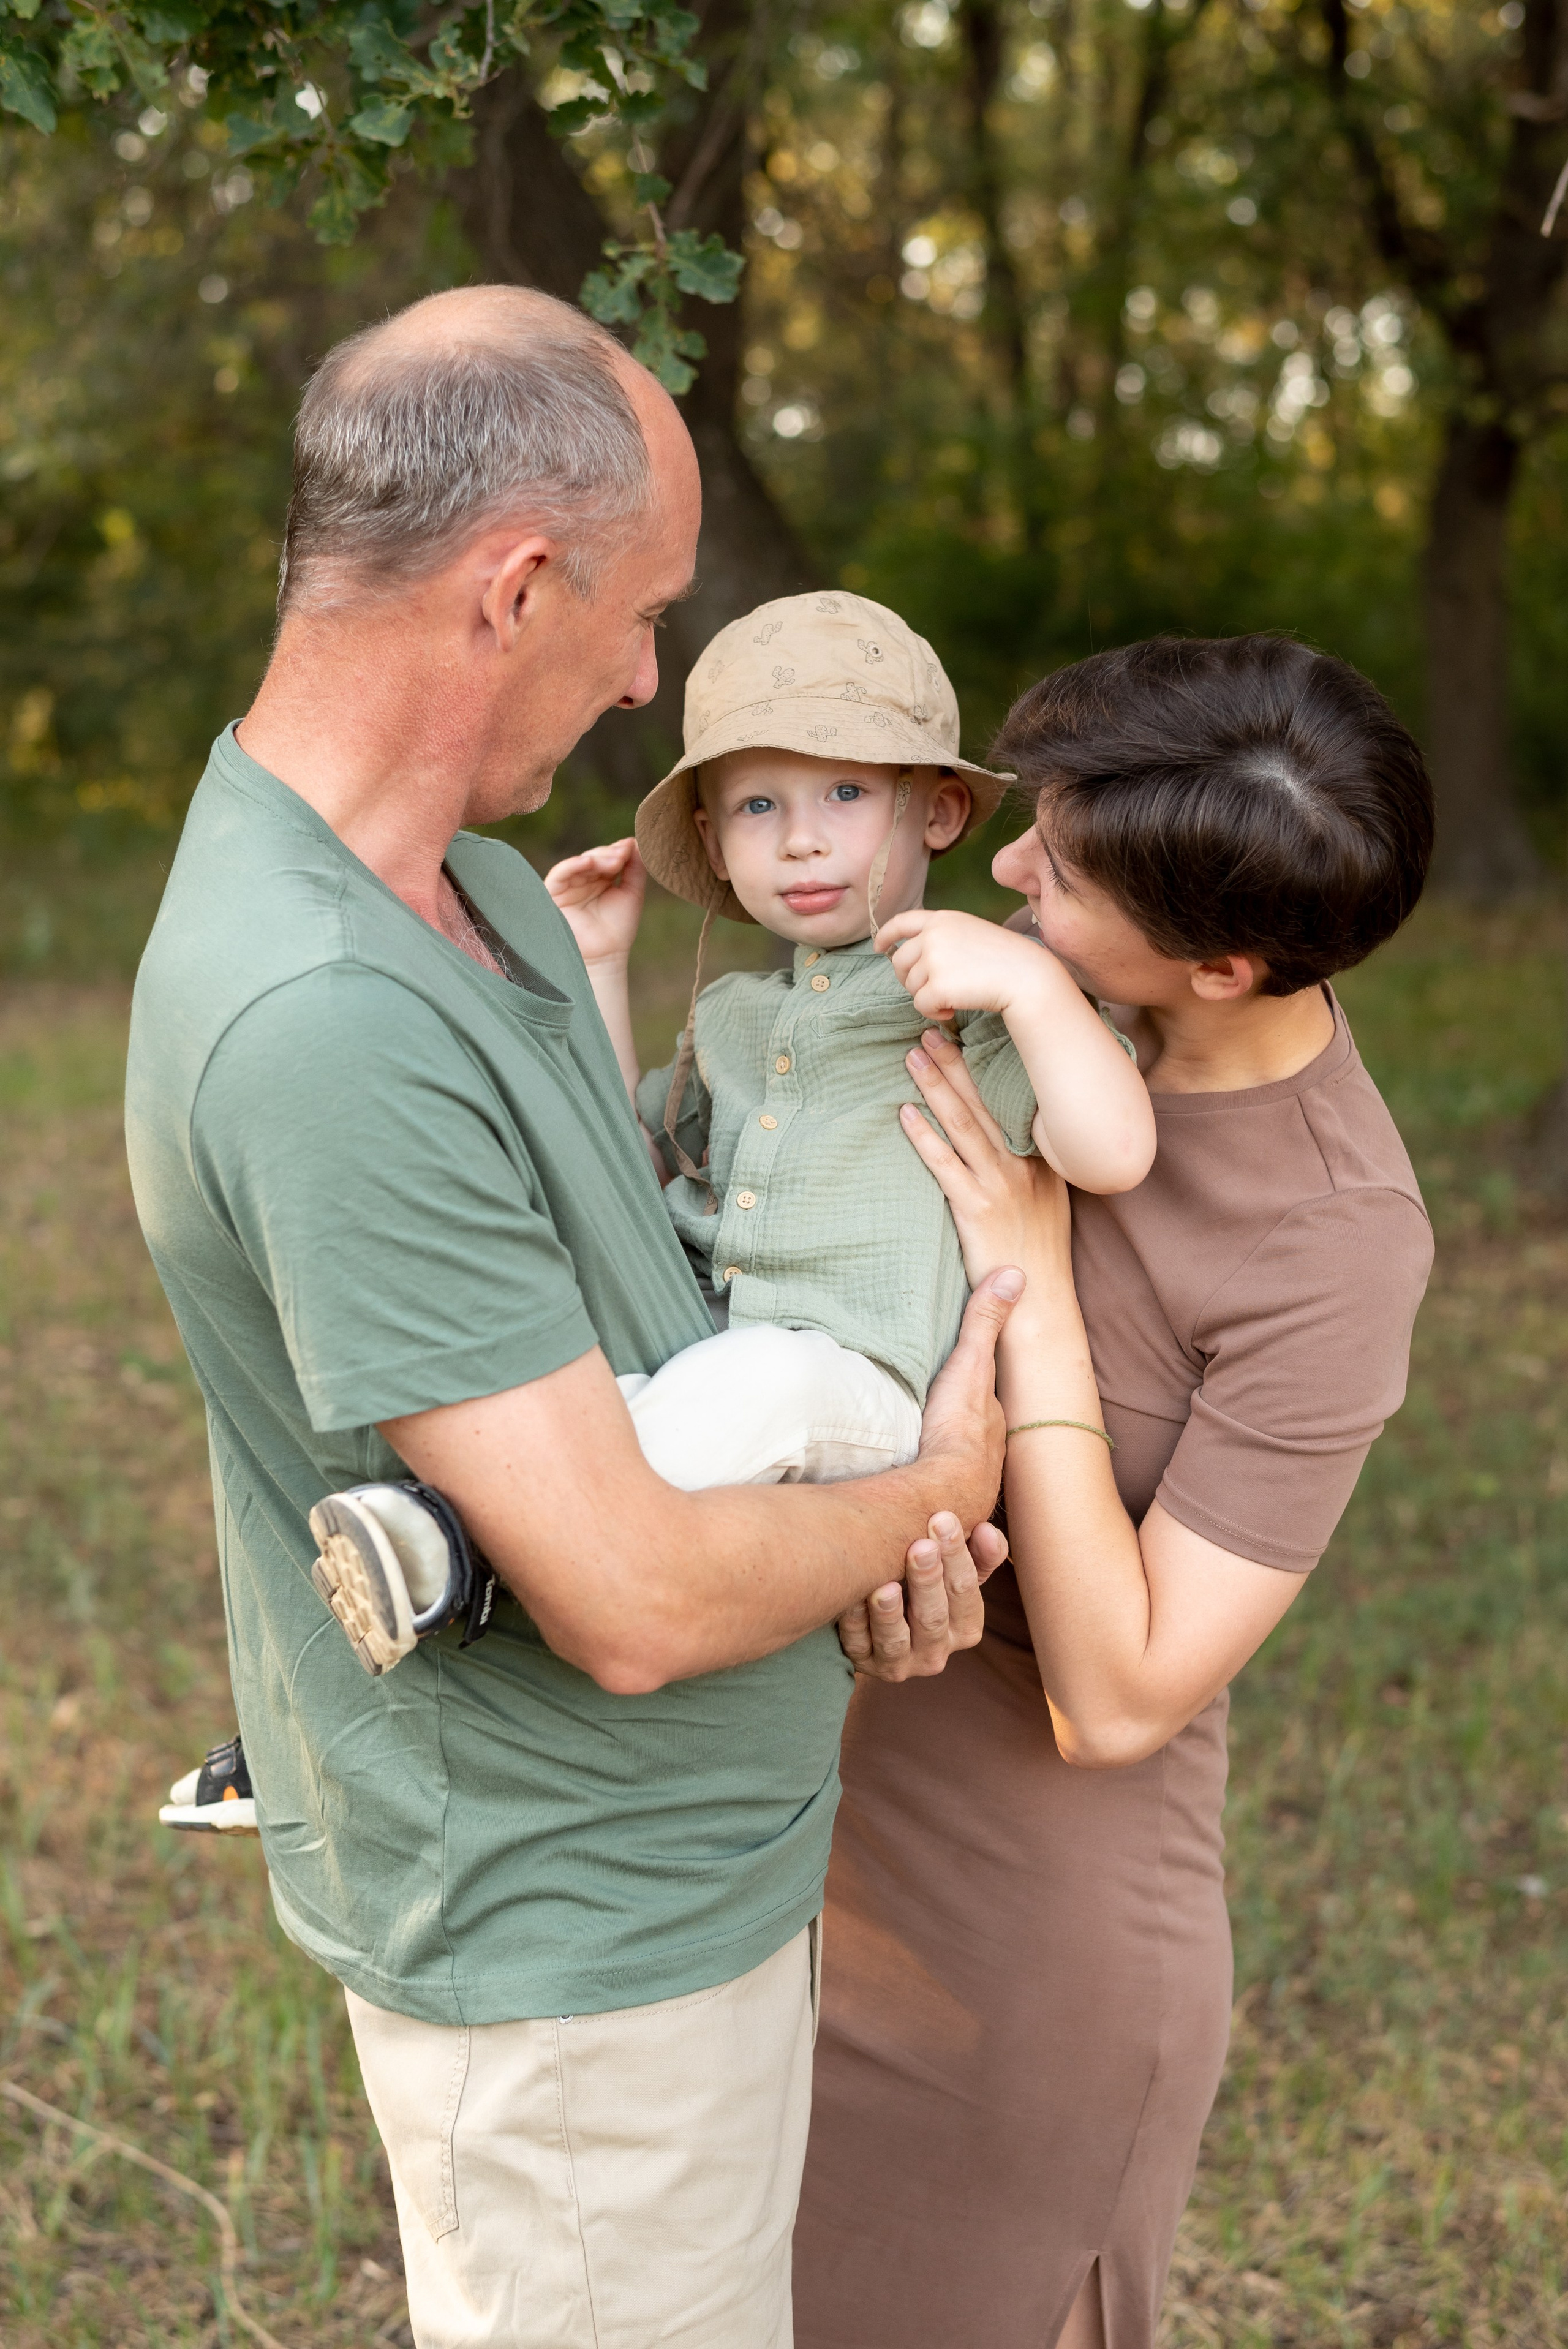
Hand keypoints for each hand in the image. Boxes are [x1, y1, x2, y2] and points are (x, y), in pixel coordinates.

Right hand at [544, 838, 645, 966]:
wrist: (605, 955)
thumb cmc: (618, 929)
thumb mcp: (632, 893)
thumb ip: (635, 868)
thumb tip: (636, 842)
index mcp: (601, 879)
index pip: (608, 857)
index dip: (619, 851)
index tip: (632, 847)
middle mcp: (583, 880)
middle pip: (594, 857)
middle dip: (610, 854)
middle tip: (624, 855)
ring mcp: (569, 886)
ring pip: (580, 862)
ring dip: (597, 858)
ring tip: (614, 860)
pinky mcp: (554, 893)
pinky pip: (561, 873)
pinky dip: (574, 865)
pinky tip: (589, 862)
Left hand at [837, 1513, 1009, 1679]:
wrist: (883, 1617)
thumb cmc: (927, 1585)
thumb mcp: (958, 1571)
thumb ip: (979, 1552)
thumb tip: (986, 1530)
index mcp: (966, 1627)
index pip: (966, 1592)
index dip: (957, 1556)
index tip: (943, 1518)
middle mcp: (937, 1652)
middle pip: (933, 1617)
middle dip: (927, 1581)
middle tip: (920, 1547)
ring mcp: (899, 1663)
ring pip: (896, 1641)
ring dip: (890, 1614)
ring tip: (885, 1587)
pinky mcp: (865, 1663)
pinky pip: (858, 1646)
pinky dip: (855, 1623)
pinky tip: (851, 1599)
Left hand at [874, 906, 1056, 1024]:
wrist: (1027, 977)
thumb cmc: (1005, 960)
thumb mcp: (972, 934)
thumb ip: (943, 938)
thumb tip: (911, 955)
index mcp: (943, 919)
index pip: (902, 921)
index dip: (886, 935)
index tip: (879, 947)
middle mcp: (933, 935)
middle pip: (900, 961)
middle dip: (910, 979)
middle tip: (934, 990)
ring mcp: (933, 959)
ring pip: (911, 986)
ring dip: (928, 997)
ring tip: (955, 997)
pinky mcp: (936, 984)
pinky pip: (920, 1005)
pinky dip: (934, 1013)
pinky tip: (953, 1010)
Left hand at [899, 1029, 1073, 1290]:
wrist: (1040, 1301)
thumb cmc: (1037, 1252)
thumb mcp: (1049, 1199)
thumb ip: (1031, 1165)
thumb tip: (1007, 1135)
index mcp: (1043, 1159)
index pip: (1012, 1101)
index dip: (987, 1066)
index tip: (968, 1035)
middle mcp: (1024, 1165)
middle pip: (984, 1103)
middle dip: (956, 1064)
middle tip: (931, 1031)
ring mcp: (1001, 1186)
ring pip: (963, 1125)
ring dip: (936, 1087)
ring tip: (914, 1057)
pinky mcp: (977, 1209)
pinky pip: (944, 1165)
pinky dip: (924, 1136)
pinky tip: (905, 1114)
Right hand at [911, 1263, 1021, 1532]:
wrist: (946, 1492)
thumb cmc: (959, 1427)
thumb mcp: (971, 1363)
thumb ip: (985, 1321)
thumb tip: (1017, 1273)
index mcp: (992, 1421)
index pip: (987, 1401)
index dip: (978, 1392)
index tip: (968, 1384)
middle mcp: (988, 1457)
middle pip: (977, 1436)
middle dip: (965, 1431)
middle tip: (944, 1423)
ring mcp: (971, 1488)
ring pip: (961, 1471)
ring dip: (948, 1466)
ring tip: (928, 1459)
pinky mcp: (947, 1511)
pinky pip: (942, 1498)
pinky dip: (935, 1493)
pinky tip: (921, 1494)